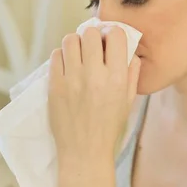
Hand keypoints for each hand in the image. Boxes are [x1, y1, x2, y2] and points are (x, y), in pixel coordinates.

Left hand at [48, 26, 140, 164]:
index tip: (110, 41)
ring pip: (70, 40)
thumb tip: (129, 49)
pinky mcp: (54, 85)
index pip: (116, 35)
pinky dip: (62, 56)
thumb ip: (131, 73)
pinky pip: (56, 55)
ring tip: (79, 55)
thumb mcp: (128, 101)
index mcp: (116, 78)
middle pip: (90, 33)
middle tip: (93, 47)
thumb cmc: (109, 128)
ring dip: (76, 43)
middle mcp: (94, 75)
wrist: (84, 153)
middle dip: (93, 37)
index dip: (113, 34)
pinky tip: (68, 66)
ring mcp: (71, 79)